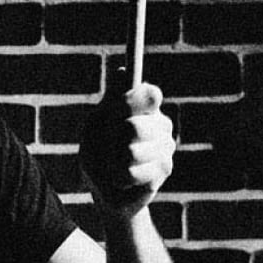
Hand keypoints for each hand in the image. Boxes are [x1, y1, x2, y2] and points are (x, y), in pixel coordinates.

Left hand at [79, 72, 174, 218]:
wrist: (105, 191)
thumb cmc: (98, 154)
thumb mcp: (97, 126)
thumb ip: (110, 103)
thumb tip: (122, 71)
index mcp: (144, 108)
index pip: (148, 94)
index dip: (129, 104)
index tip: (113, 113)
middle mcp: (160, 123)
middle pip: (133, 126)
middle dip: (111, 141)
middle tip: (109, 148)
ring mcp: (166, 146)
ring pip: (131, 152)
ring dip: (113, 162)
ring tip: (116, 166)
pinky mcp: (165, 169)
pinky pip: (132, 172)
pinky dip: (119, 178)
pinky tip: (124, 180)